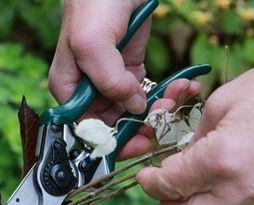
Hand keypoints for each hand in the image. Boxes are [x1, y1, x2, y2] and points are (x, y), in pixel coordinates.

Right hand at [48, 0, 200, 158]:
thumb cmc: (94, 4)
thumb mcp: (92, 44)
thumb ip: (108, 81)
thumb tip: (131, 108)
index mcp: (70, 89)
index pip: (86, 130)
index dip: (111, 142)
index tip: (138, 142)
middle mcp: (89, 90)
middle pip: (113, 126)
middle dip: (141, 125)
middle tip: (163, 120)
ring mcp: (112, 82)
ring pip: (135, 112)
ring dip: (159, 109)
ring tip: (177, 96)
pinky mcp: (132, 71)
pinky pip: (149, 93)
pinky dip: (167, 94)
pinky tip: (183, 87)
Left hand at [137, 39, 253, 204]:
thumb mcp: (219, 104)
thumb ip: (192, 139)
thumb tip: (176, 161)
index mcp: (221, 160)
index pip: (169, 185)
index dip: (149, 181)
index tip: (146, 173)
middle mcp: (239, 190)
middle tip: (166, 186)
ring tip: (190, 187)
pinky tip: (214, 187)